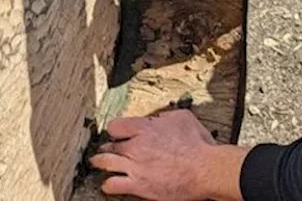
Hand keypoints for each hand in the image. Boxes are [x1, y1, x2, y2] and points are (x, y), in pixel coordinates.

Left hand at [90, 111, 246, 200]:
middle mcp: (136, 146)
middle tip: (108, 148)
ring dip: (100, 162)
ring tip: (97, 163)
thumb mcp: (182, 118)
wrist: (204, 169)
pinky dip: (108, 185)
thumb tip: (158, 118)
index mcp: (145, 128)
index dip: (116, 130)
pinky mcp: (139, 185)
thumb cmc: (198, 145)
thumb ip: (165, 116)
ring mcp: (135, 166)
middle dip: (108, 146)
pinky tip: (108, 185)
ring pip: (105, 162)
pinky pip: (113, 185)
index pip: (115, 125)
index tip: (118, 133)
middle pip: (110, 144)